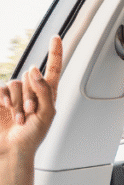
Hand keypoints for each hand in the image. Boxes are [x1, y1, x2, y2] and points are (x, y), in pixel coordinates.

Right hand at [0, 36, 63, 160]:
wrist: (13, 148)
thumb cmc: (33, 135)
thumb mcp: (47, 114)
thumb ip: (44, 90)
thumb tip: (34, 68)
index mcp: (48, 93)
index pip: (53, 69)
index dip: (54, 52)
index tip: (56, 36)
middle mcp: (31, 90)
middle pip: (30, 78)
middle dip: (31, 96)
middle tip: (32, 114)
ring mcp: (14, 94)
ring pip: (16, 83)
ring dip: (18, 102)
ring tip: (21, 118)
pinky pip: (1, 88)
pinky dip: (4, 98)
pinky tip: (6, 108)